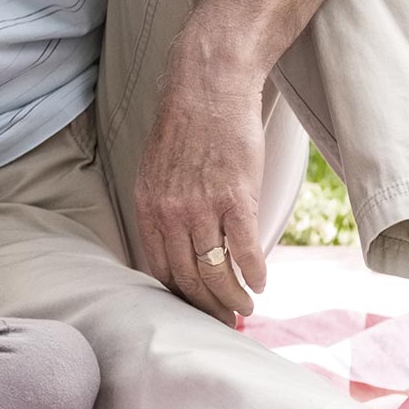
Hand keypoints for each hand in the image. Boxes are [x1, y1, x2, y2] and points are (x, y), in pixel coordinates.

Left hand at [135, 68, 268, 323]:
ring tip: (245, 308)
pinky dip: (254, 273)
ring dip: (232, 298)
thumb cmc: (187, 127)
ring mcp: (202, 206)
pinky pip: (244, 250)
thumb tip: (177, 245)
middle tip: (224, 321)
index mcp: (148, 207)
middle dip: (207, 307)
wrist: (208, 86)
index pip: (159, 270)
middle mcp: (170, 212)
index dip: (179, 298)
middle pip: (187, 279)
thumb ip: (164, 208)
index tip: (194, 312)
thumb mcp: (158, 171)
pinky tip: (260, 282)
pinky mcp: (236, 197)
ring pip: (215, 271)